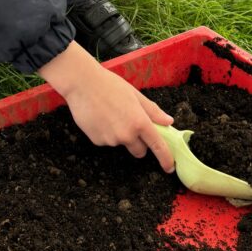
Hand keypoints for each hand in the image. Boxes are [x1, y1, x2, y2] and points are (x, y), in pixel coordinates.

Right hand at [37, 42, 175, 171]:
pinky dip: (106, 133)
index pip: (158, 146)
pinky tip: (100, 117)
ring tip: (110, 113)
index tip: (169, 167)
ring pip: (122, 143)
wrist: (82, 84)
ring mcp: (111, 140)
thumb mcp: (135, 94)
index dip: (166, 159)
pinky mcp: (97, 141)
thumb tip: (168, 122)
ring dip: (120, 135)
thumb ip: (153, 111)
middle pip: (140, 151)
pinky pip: (107, 141)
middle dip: (139, 143)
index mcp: (140, 122)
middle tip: (131, 124)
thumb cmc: (110, 85)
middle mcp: (126, 134)